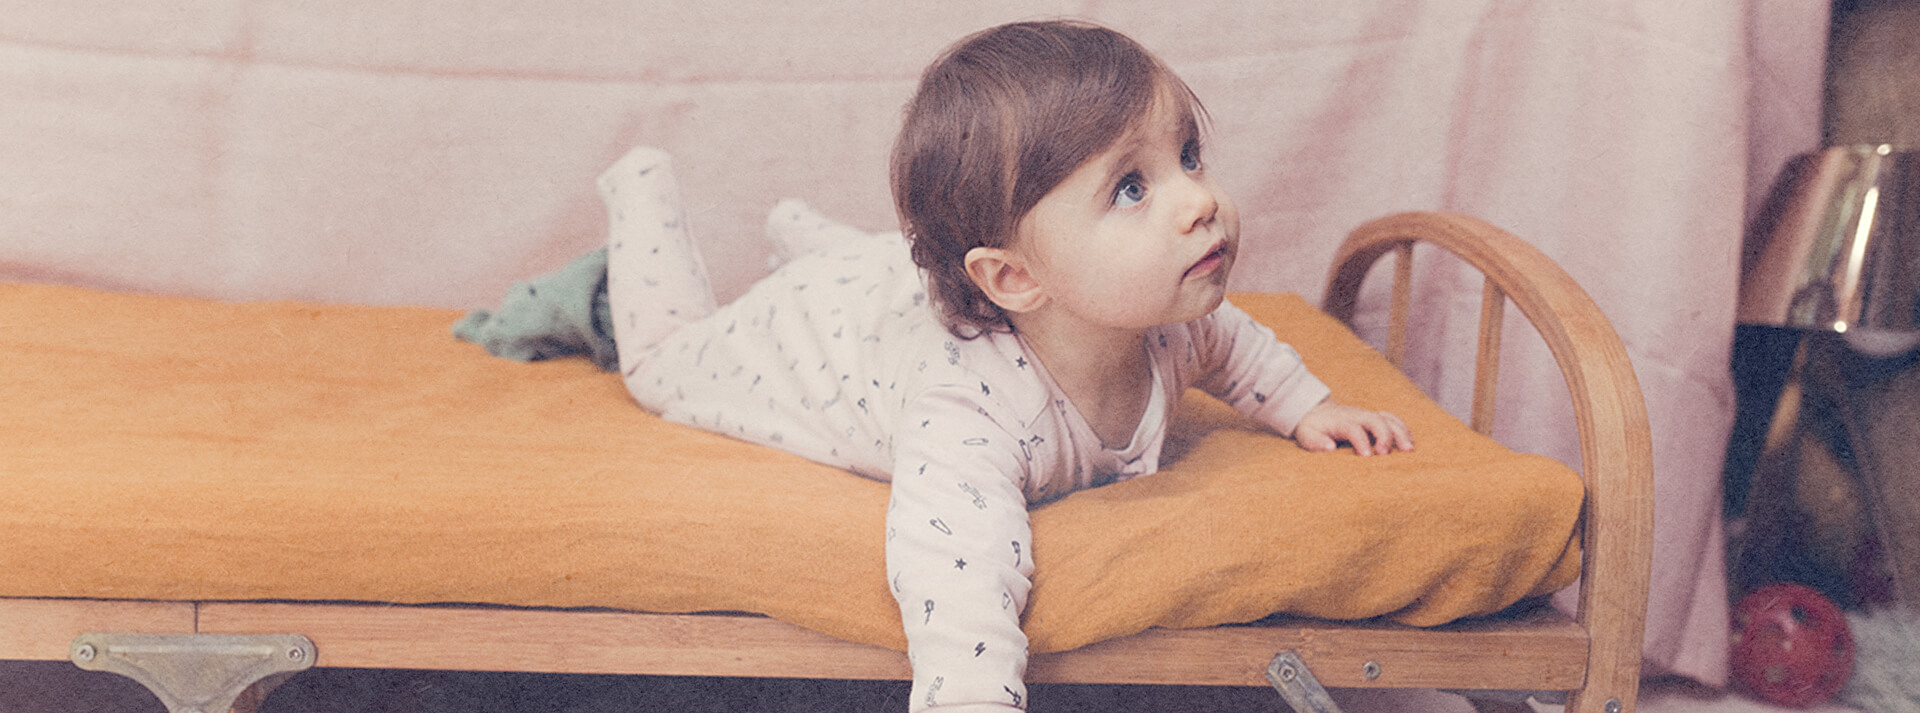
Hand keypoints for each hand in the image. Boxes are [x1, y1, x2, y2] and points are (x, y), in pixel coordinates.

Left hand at [1293, 401, 1412, 455]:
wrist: (1317, 411)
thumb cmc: (1313, 428)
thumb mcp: (1306, 435)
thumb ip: (1316, 441)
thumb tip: (1330, 448)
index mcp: (1340, 421)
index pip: (1353, 428)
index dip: (1361, 441)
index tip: (1367, 457)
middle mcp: (1357, 415)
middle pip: (1376, 419)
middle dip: (1384, 435)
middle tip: (1385, 454)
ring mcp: (1368, 415)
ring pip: (1389, 419)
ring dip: (1400, 433)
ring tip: (1409, 451)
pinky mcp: (1376, 418)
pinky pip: (1394, 420)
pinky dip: (1403, 430)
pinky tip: (1409, 445)